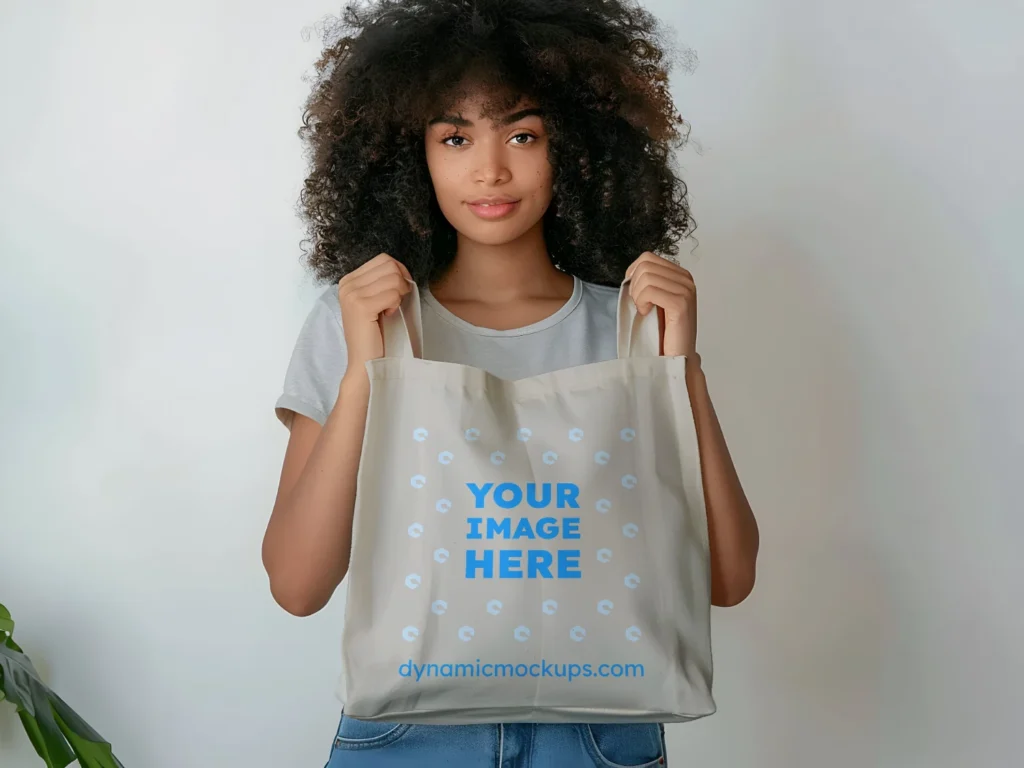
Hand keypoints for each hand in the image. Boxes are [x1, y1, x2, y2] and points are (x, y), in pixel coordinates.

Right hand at [337, 253, 412, 380]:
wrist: (365, 361)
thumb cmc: (375, 333)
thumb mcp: (375, 301)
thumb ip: (382, 282)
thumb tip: (400, 268)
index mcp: (349, 280)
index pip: (383, 259)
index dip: (399, 273)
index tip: (398, 293)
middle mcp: (347, 285)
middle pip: (390, 265)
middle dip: (401, 283)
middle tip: (395, 303)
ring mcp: (352, 295)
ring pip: (394, 278)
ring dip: (399, 295)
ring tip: (389, 310)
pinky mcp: (361, 307)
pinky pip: (393, 294)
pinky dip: (396, 305)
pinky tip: (387, 316)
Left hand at [624, 251, 696, 356]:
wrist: (676, 355)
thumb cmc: (664, 331)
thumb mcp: (655, 300)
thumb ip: (649, 282)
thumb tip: (632, 272)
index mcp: (680, 275)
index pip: (647, 258)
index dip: (633, 274)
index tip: (635, 294)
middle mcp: (686, 280)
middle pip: (645, 265)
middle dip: (634, 285)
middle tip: (639, 304)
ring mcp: (686, 290)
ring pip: (646, 277)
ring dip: (637, 296)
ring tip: (644, 310)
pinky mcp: (681, 304)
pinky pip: (650, 291)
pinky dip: (642, 302)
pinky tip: (647, 313)